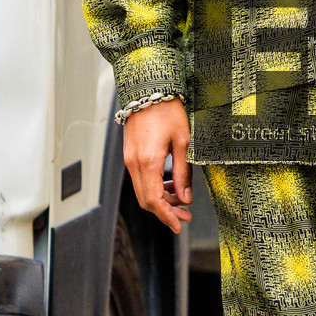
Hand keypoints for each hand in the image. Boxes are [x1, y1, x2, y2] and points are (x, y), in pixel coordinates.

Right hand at [124, 98, 191, 231]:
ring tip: (181, 200)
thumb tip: (186, 198)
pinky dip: (154, 188)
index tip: (180, 225)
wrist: (147, 90)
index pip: (154, 200)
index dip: (167, 216)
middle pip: (146, 200)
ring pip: (142, 191)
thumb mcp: (183, 141)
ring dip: (161, 200)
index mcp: (148, 161)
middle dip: (166, 212)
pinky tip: (170, 185)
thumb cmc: (167, 111)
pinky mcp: (130, 155)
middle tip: (185, 216)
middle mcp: (134, 163)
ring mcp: (129, 159)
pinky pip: (140, 179)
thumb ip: (183, 173)